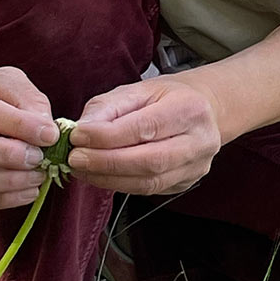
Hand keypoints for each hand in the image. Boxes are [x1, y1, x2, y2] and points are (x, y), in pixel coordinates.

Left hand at [68, 75, 222, 194]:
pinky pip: (149, 190)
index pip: (145, 127)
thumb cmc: (168, 98)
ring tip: (82, 169)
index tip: (77, 136)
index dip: (107, 136)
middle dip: (106, 162)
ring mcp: (197, 166)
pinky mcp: (187, 183)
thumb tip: (81, 129)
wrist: (204, 110)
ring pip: (149, 182)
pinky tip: (100, 176)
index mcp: (189, 108)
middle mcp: (200, 140)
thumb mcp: (138, 89)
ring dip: (108, 179)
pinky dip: (120, 185)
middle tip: (75, 159)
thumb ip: (108, 107)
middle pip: (149, 161)